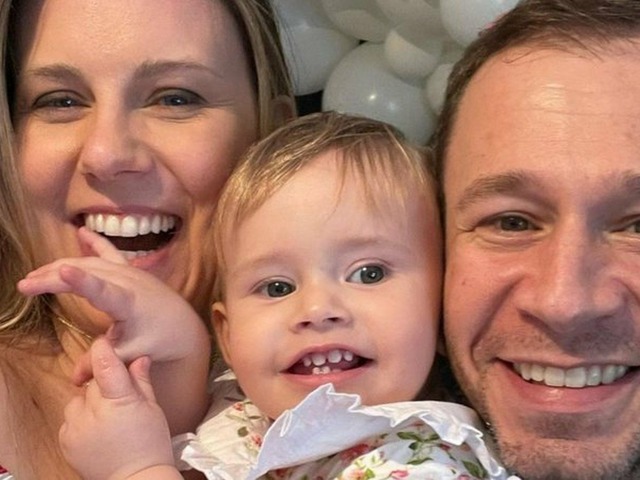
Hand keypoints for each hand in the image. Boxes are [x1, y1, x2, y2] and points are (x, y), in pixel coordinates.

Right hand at [18, 227, 208, 383]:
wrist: (184, 326)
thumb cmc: (157, 341)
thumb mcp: (130, 354)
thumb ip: (102, 363)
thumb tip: (74, 381)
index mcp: (128, 303)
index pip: (102, 290)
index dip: (82, 282)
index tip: (61, 271)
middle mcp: (128, 281)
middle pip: (85, 273)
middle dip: (52, 277)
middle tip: (24, 286)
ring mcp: (130, 272)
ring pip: (90, 263)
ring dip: (61, 267)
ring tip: (34, 276)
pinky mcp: (131, 270)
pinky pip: (109, 252)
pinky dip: (94, 242)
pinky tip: (81, 231)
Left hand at [60, 338, 177, 479]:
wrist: (136, 479)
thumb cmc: (150, 443)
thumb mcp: (153, 408)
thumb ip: (141, 380)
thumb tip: (138, 357)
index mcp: (119, 401)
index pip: (103, 363)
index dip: (103, 348)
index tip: (107, 343)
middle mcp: (93, 412)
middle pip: (92, 382)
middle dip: (104, 384)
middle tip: (120, 397)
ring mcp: (76, 428)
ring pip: (78, 399)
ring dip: (90, 402)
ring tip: (107, 417)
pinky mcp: (66, 441)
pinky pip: (70, 418)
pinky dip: (81, 419)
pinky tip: (98, 430)